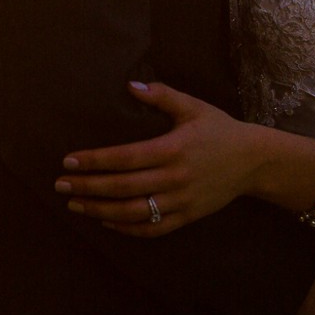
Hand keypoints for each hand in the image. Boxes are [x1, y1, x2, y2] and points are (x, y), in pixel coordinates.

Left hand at [55, 81, 260, 236]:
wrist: (254, 161)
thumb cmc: (219, 130)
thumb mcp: (193, 107)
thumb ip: (162, 96)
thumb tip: (130, 86)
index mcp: (173, 149)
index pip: (125, 158)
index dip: (95, 161)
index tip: (69, 160)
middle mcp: (174, 178)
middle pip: (123, 187)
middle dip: (88, 187)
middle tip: (60, 184)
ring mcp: (181, 201)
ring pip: (133, 212)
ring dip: (100, 210)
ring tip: (75, 204)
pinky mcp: (188, 216)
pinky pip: (152, 228)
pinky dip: (127, 228)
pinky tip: (105, 221)